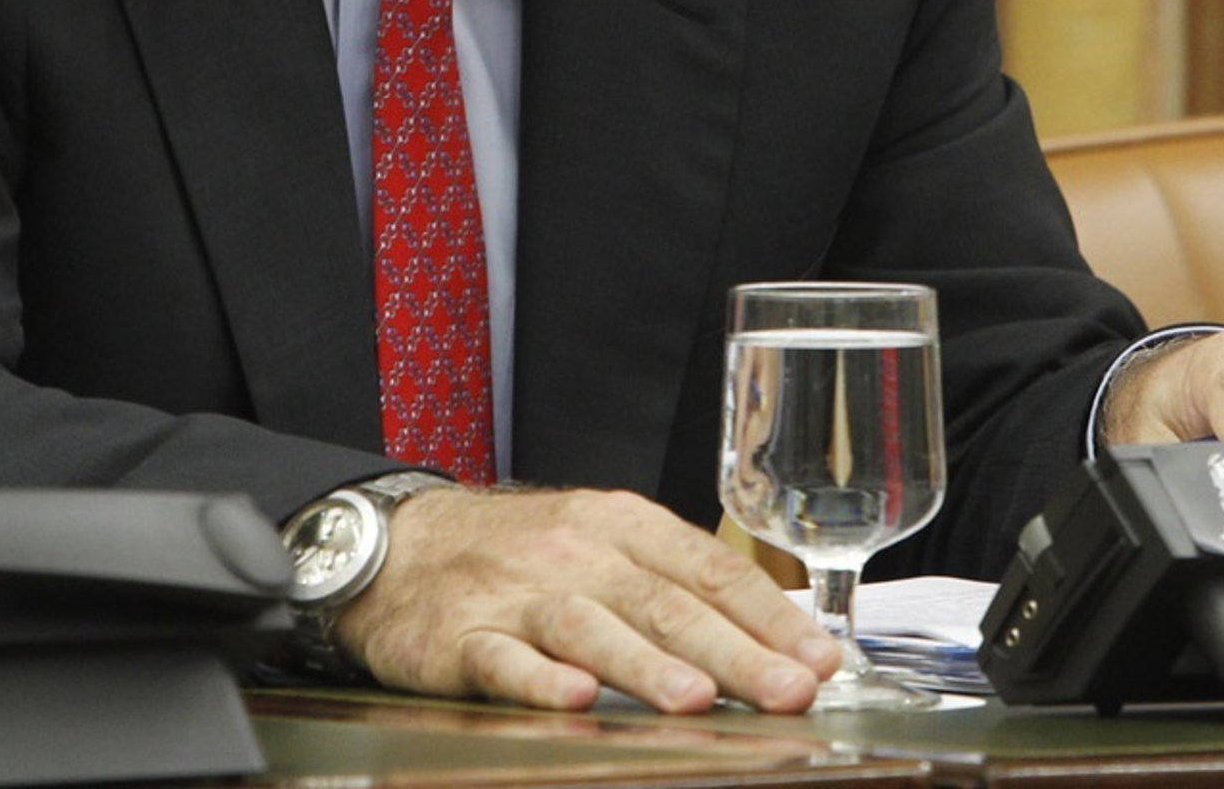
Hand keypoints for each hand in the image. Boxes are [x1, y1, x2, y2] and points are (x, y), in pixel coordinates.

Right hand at [331, 483, 839, 713]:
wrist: (404, 544)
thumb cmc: (523, 553)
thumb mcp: (603, 543)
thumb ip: (679, 585)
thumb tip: (778, 638)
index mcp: (619, 524)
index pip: (706, 567)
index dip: (767, 615)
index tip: (819, 660)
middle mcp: (575, 553)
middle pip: (661, 602)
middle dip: (731, 650)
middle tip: (786, 692)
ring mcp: (518, 594)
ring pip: (589, 626)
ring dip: (644, 664)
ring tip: (694, 700)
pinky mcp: (463, 636)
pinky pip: (502, 658)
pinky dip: (536, 678)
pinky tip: (570, 697)